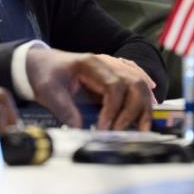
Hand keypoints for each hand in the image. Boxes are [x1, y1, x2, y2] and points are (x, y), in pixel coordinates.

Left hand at [26, 48, 153, 130]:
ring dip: (145, 104)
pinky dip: (146, 89)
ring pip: (139, 82)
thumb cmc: (45, 74)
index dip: (113, 109)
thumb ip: (63, 109)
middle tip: (127, 132)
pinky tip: (152, 99)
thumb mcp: (48, 91)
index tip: (105, 128)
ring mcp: (112, 67)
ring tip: (144, 126)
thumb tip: (80, 128)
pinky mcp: (113, 75)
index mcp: (92, 64)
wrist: (41, 62)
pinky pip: (136, 77)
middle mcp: (107, 63)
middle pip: (134, 83)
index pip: (114, 86)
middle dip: (135, 109)